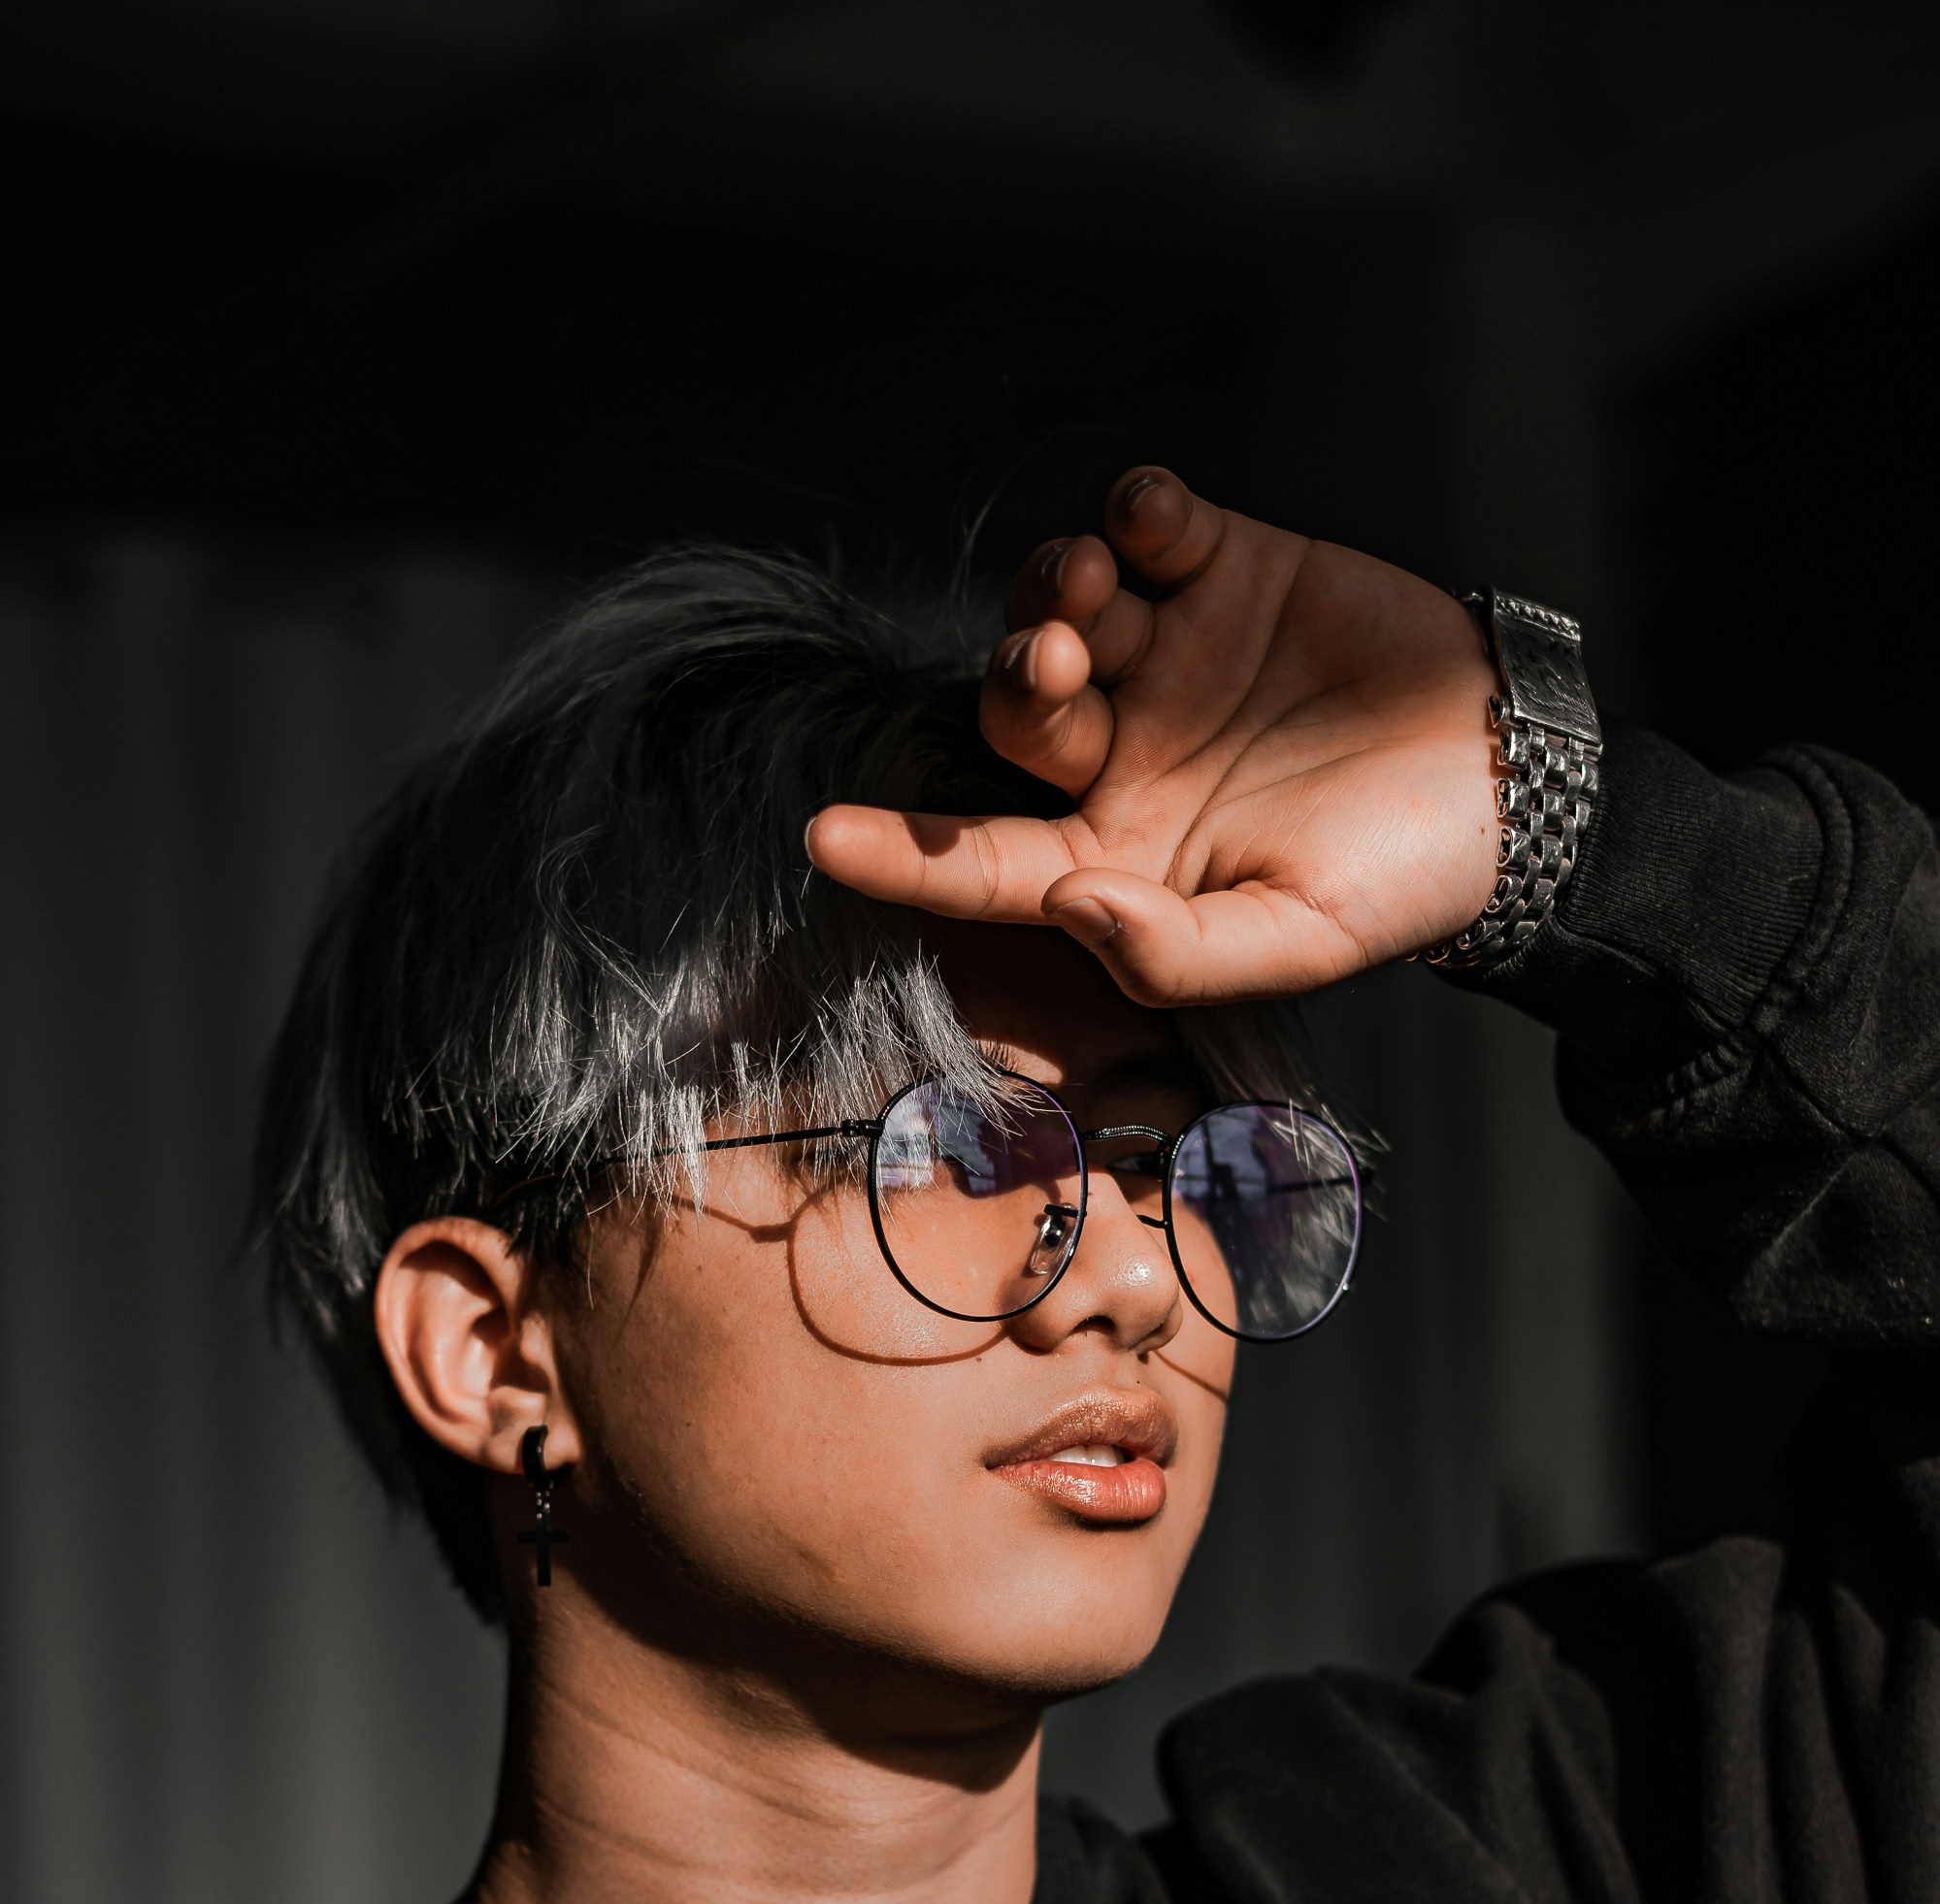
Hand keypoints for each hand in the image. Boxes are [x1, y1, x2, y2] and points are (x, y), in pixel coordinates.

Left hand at [806, 467, 1502, 1005]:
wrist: (1513, 782)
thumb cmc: (1398, 881)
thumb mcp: (1295, 943)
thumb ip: (1177, 947)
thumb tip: (1068, 904)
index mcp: (1118, 853)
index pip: (982, 861)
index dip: (901, 855)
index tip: (820, 836)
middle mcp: (1124, 751)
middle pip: (1010, 708)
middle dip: (1016, 676)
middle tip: (1063, 657)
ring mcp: (1168, 655)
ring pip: (1059, 605)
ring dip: (1052, 587)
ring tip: (1094, 586)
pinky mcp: (1226, 569)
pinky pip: (1149, 524)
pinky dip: (1136, 509)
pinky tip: (1160, 521)